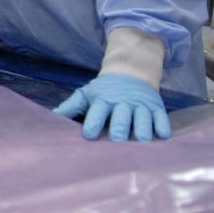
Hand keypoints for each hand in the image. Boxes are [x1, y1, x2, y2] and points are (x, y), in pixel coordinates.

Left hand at [52, 73, 170, 141]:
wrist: (131, 71)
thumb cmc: (105, 90)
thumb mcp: (87, 94)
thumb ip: (71, 106)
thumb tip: (51, 116)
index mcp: (103, 100)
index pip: (97, 111)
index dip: (93, 122)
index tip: (89, 134)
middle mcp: (122, 103)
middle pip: (121, 117)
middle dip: (119, 128)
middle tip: (117, 141)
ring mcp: (140, 105)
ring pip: (142, 117)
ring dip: (142, 128)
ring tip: (141, 140)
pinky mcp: (156, 107)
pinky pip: (160, 117)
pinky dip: (162, 125)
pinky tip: (162, 135)